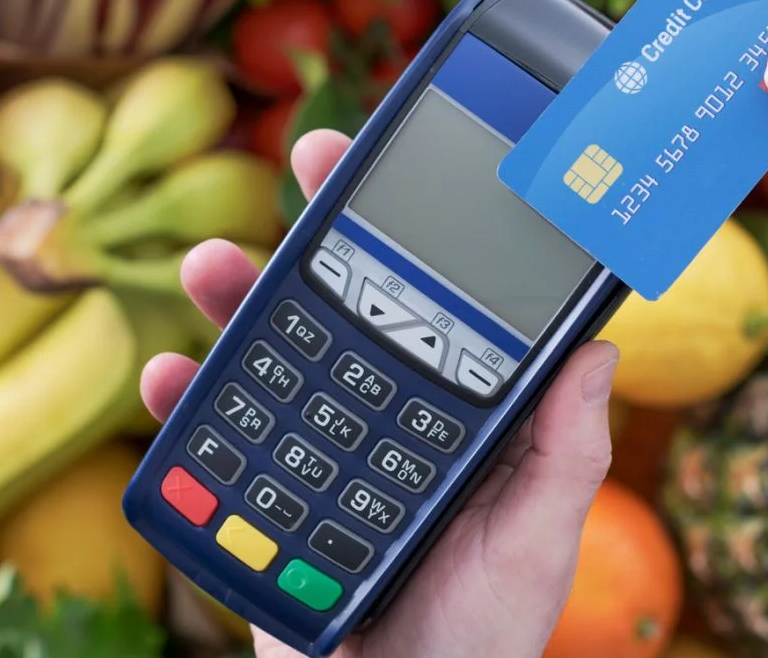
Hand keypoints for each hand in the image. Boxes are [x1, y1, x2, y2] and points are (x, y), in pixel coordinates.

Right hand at [139, 130, 617, 657]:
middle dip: (328, 230)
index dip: (435, 230)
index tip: (425, 162)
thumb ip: (568, 453)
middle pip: (355, 306)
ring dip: (240, 299)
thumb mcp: (539, 541)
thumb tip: (601, 351)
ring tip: (210, 261)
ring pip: (278, 355)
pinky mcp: (261, 503)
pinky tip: (166, 376)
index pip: (446, 303)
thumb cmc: (482, 636)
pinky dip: (184, 407)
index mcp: (462, 413)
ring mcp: (320, 453)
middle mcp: (389, 416)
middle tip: (312, 157)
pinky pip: (216, 445)